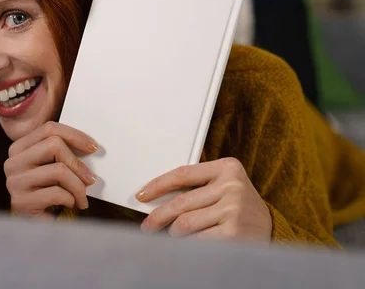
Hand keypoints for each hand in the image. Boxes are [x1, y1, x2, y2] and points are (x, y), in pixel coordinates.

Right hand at [4, 122, 97, 217]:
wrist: (36, 227)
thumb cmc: (49, 192)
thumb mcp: (52, 167)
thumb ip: (62, 152)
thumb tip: (90, 144)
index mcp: (18, 148)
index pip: (48, 129)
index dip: (75, 135)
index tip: (93, 147)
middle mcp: (12, 162)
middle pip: (54, 145)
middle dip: (78, 163)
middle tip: (90, 179)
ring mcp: (14, 182)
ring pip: (58, 170)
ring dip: (78, 186)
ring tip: (82, 197)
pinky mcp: (21, 202)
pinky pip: (56, 193)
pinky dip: (70, 199)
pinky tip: (71, 205)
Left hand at [136, 158, 271, 241]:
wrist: (271, 230)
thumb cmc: (238, 208)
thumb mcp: (222, 188)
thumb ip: (195, 188)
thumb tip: (154, 199)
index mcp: (227, 167)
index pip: (182, 174)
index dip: (157, 185)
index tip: (142, 195)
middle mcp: (232, 185)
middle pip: (180, 202)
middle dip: (158, 216)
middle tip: (147, 226)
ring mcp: (234, 209)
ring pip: (185, 224)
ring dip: (174, 233)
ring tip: (176, 235)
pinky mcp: (234, 232)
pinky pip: (196, 240)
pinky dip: (188, 245)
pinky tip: (189, 245)